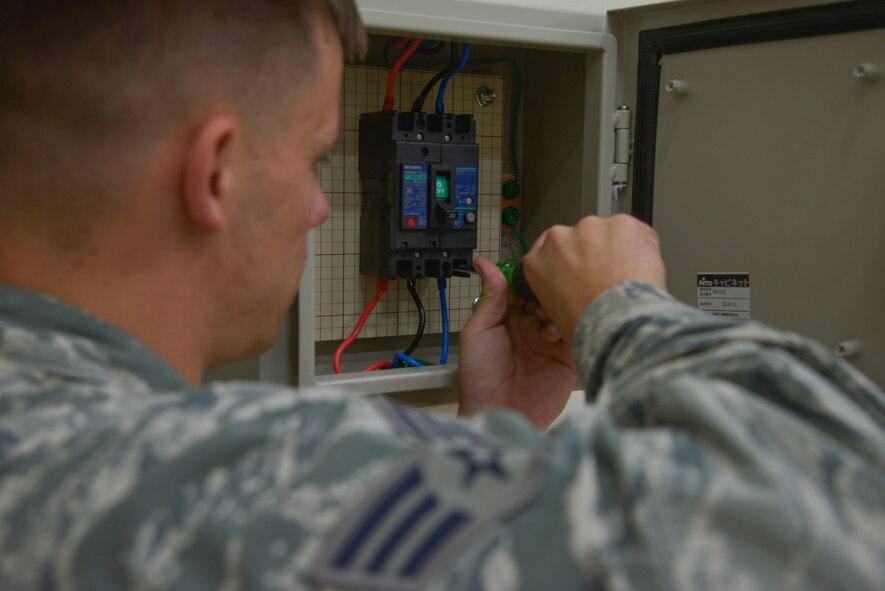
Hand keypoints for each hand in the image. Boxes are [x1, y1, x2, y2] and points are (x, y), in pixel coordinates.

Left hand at [457, 257, 575, 428]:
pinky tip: (554, 332)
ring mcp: (551, 341)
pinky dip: (569, 325)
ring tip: (543, 318)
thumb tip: (483, 263)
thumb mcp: (479, 331)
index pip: (524, 288)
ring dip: (556, 308)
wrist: (499, 413)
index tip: (529, 275)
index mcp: (509, 319)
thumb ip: (491, 297)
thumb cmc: (481, 377)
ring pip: (563, 310)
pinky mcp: (569, 356)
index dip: (528, 280)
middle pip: (547, 296)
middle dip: (545, 293)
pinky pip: (576, 332)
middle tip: (536, 302)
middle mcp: (532, 328)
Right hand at [522, 214, 665, 345]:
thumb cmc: (589, 329)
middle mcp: (559, 239)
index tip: (580, 270)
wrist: (618, 324)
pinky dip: (642, 246)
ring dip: (618, 248)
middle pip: (579, 238)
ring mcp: (590, 228)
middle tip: (608, 277)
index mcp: (537, 263)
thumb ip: (560, 296)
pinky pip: (635, 231)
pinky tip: (643, 268)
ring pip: (607, 233)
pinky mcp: (620, 224)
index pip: (549, 251)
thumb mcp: (557, 318)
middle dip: (593, 253)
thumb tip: (576, 296)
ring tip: (628, 277)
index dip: (569, 261)